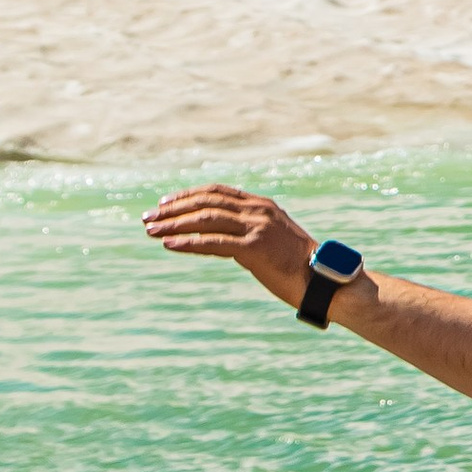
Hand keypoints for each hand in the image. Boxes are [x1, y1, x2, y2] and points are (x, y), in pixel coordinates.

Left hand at [143, 185, 316, 309]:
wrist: (324, 281)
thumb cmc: (299, 265)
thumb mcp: (273, 239)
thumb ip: (250, 231)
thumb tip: (223, 237)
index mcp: (262, 205)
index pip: (217, 191)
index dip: (188, 195)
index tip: (164, 204)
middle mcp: (258, 211)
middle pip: (206, 201)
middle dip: (173, 208)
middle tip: (148, 217)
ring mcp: (257, 228)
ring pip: (206, 219)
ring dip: (174, 224)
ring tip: (151, 230)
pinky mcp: (255, 248)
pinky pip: (214, 243)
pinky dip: (188, 242)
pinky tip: (169, 245)